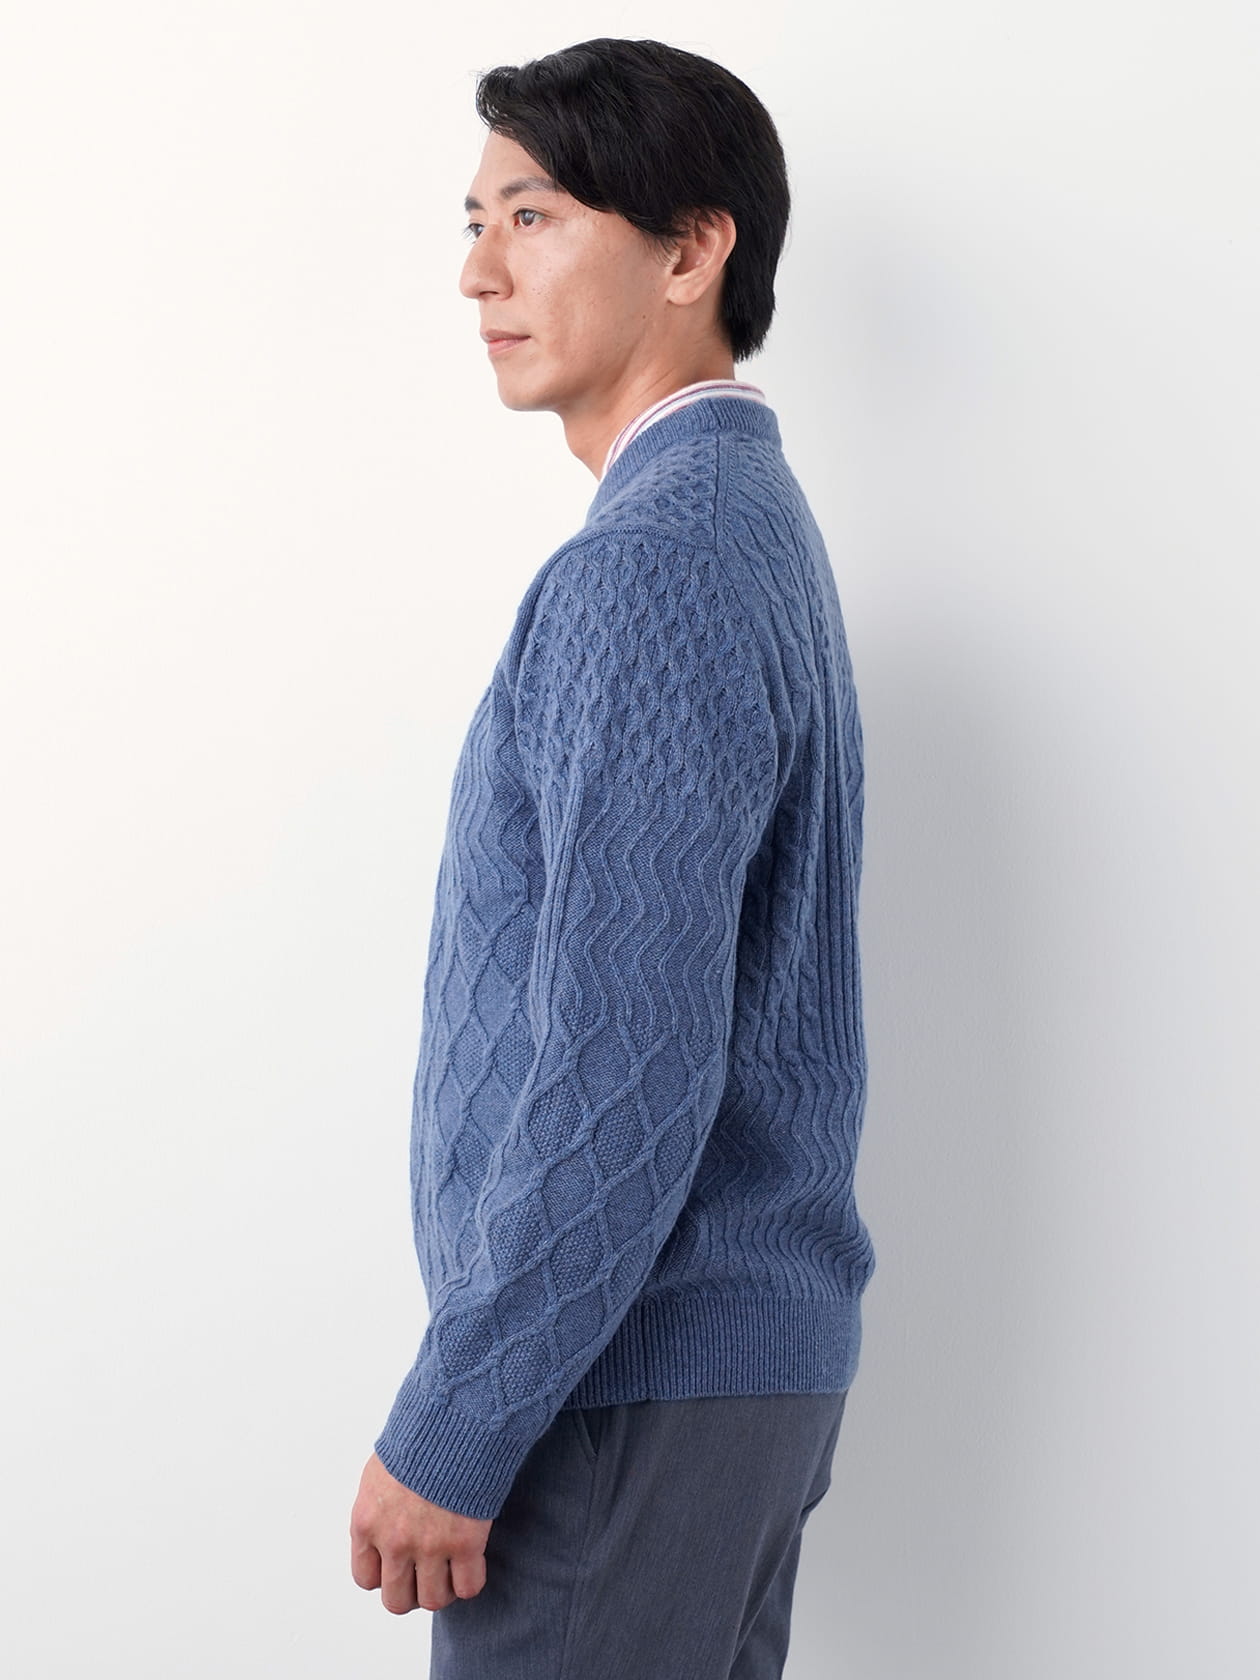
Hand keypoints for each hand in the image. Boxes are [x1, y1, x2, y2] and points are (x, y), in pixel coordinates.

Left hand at [350, 1451, 494, 1612]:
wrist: (453, 1418)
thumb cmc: (418, 1436)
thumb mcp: (380, 1472)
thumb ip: (378, 1509)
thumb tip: (384, 1527)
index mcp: (367, 1523)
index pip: (366, 1578)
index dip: (386, 1574)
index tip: (401, 1562)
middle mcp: (394, 1541)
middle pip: (396, 1600)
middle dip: (413, 1590)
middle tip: (427, 1572)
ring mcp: (430, 1545)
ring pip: (433, 1600)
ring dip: (443, 1588)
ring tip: (452, 1567)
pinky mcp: (466, 1543)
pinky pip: (468, 1587)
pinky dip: (471, 1580)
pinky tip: (473, 1559)